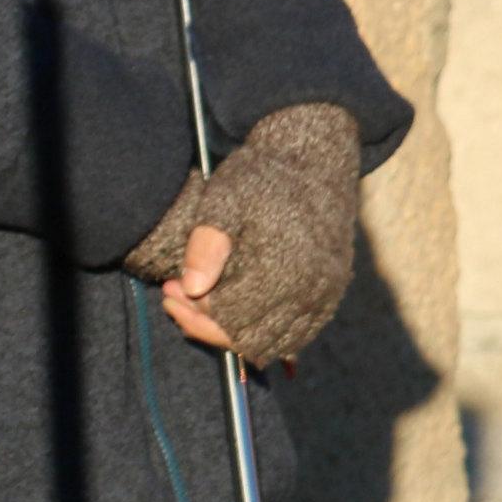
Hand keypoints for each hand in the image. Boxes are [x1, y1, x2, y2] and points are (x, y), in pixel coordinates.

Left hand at [136, 103, 357, 367]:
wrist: (314, 158)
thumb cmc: (262, 177)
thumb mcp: (224, 201)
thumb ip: (207, 247)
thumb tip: (192, 290)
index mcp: (285, 271)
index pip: (231, 321)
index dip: (194, 314)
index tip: (168, 291)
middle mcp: (311, 291)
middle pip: (251, 339)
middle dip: (207, 323)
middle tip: (176, 296)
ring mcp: (326, 295)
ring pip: (276, 343)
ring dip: (234, 331)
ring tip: (200, 301)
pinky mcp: (332, 292)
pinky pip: (299, 333)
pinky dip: (266, 331)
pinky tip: (235, 310)